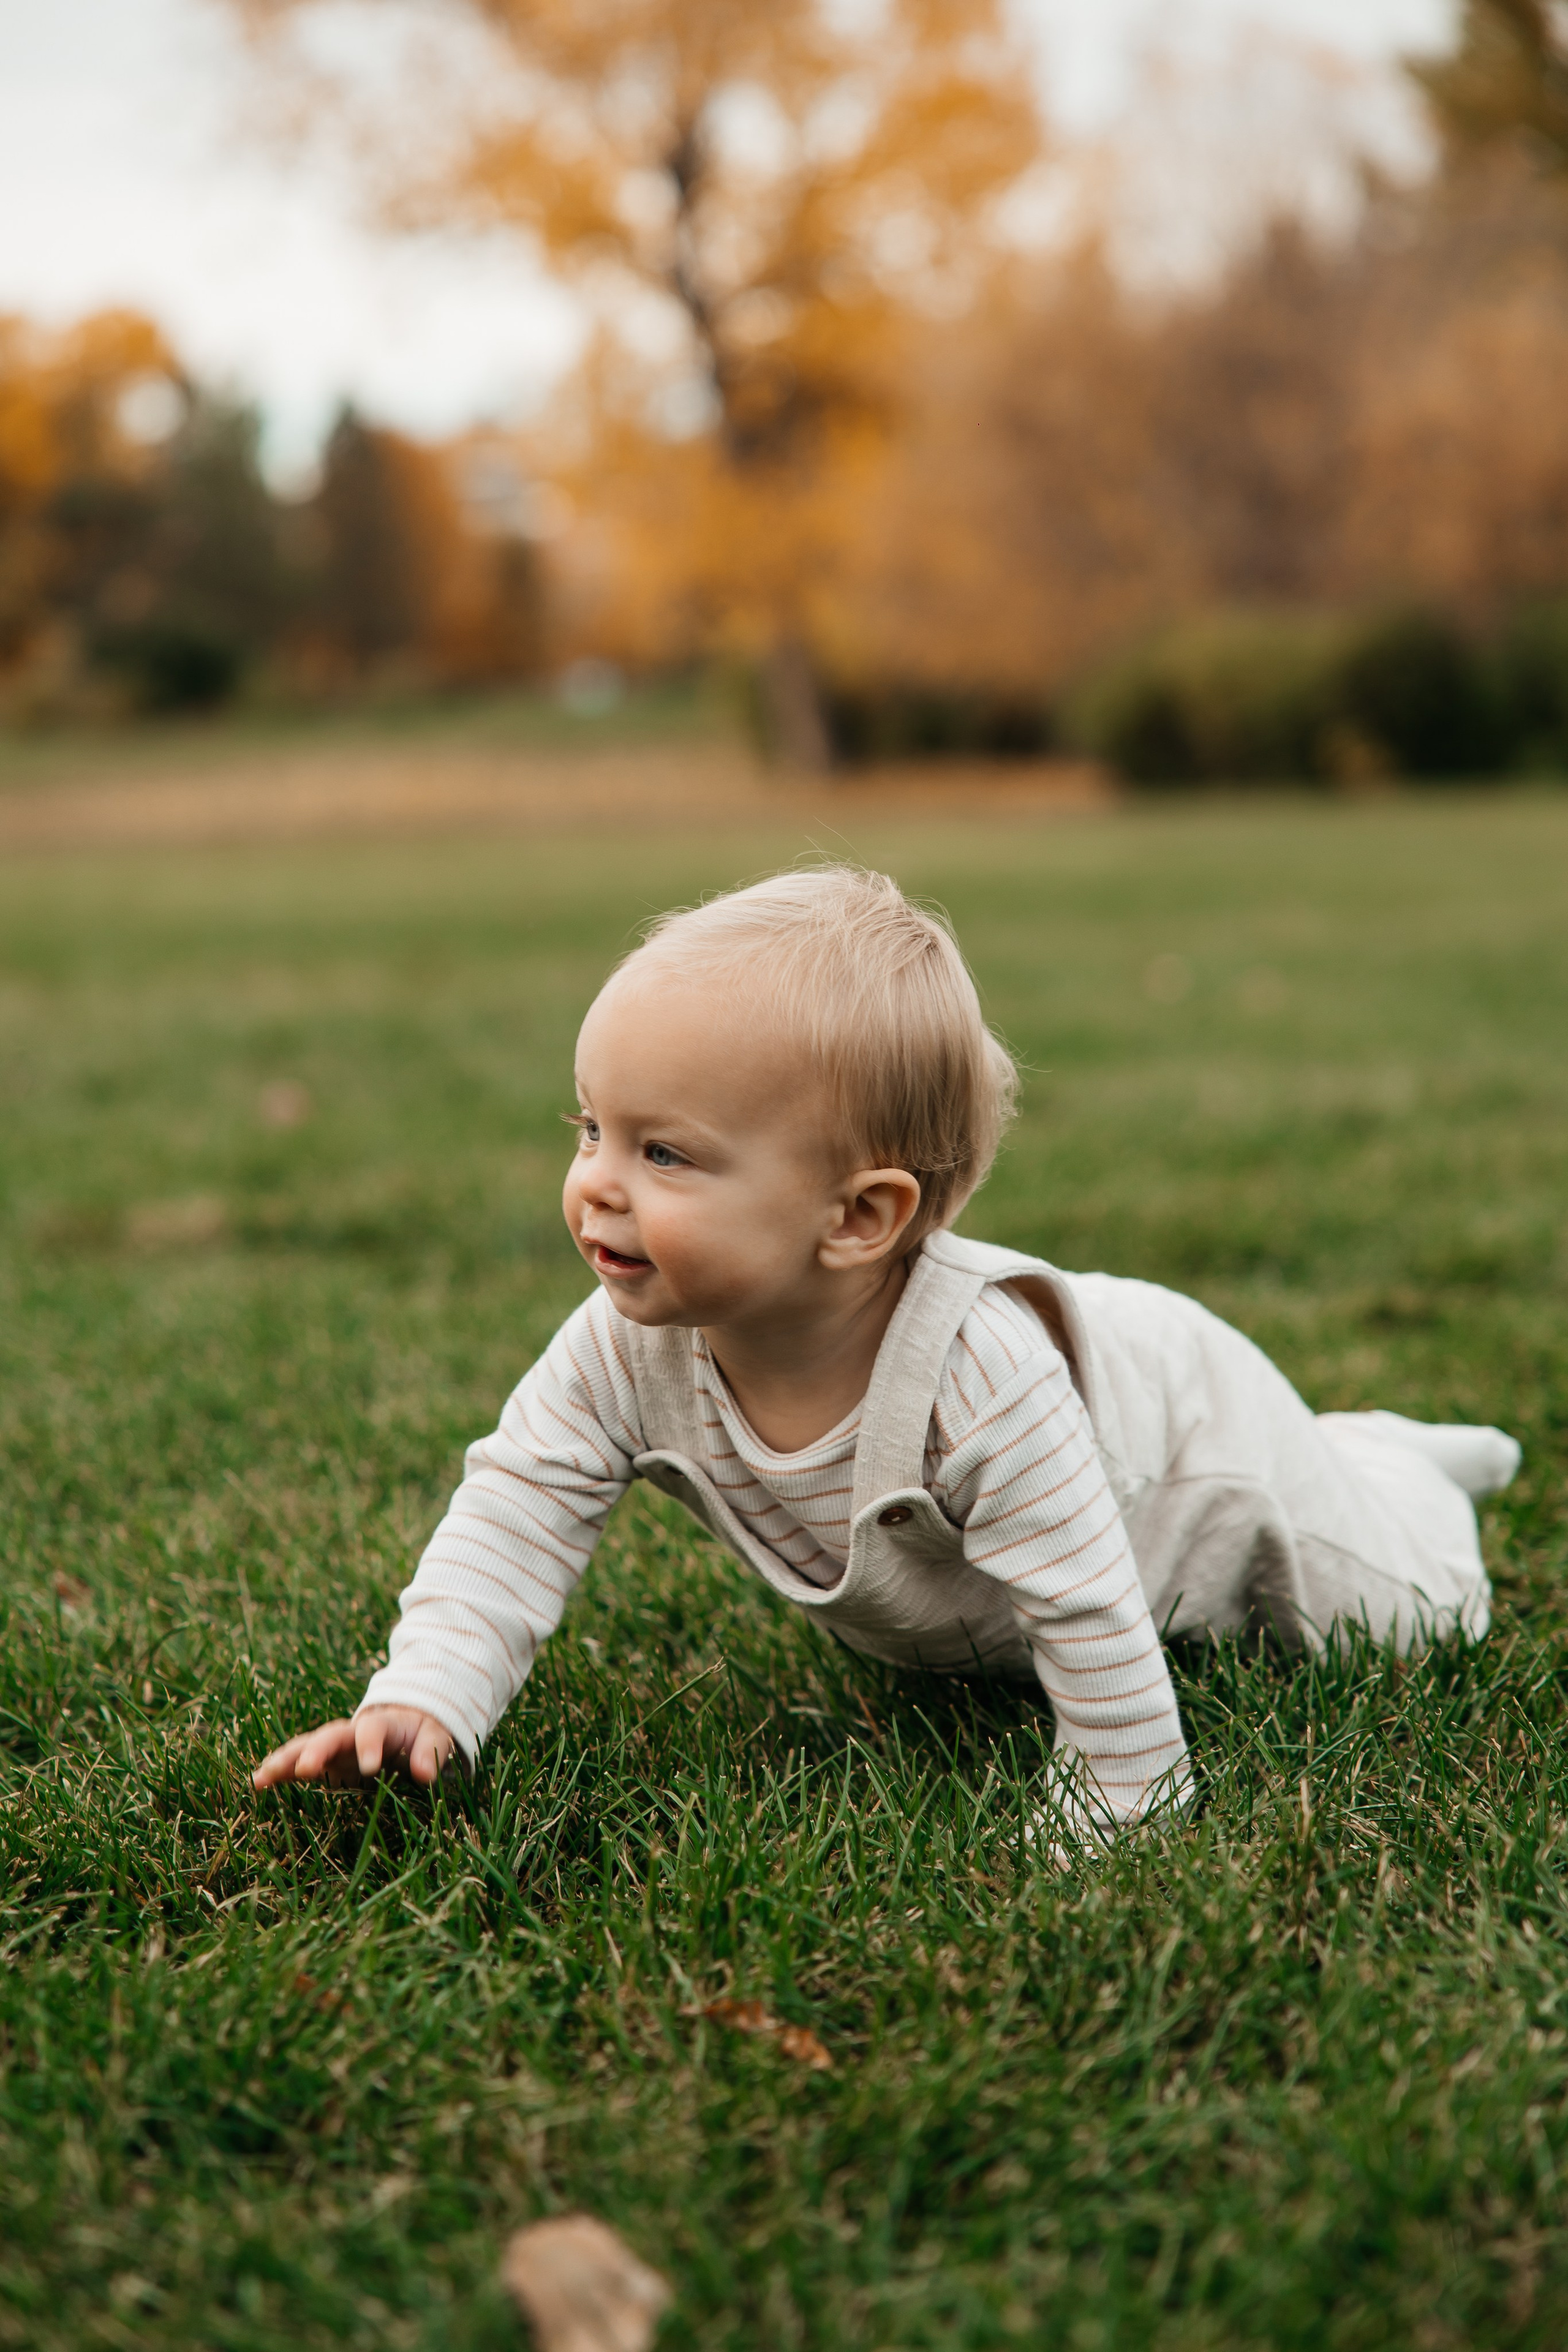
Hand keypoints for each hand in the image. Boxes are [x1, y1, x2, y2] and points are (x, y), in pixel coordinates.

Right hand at [251, 1706, 455, 1789]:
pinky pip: (298, 1764)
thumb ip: (430, 1750)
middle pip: (330, 1736)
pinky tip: (257, 1783)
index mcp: (381, 1724)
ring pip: (306, 1748)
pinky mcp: (324, 1762)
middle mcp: (351, 1733)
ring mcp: (333, 1747)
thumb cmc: (420, 1731)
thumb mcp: (433, 1736)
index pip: (373, 1731)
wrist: (405, 1722)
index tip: (371, 1766)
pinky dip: (279, 1771)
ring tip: (261, 1777)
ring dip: (285, 1760)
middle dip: (316, 1750)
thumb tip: (425, 1773)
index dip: (370, 1746)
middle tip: (305, 1768)